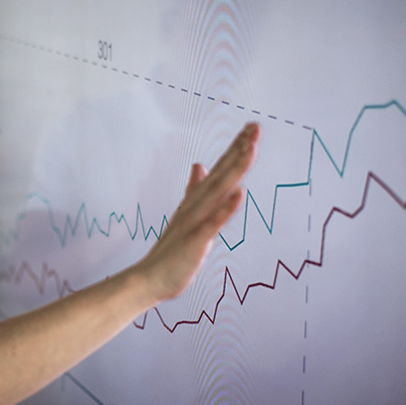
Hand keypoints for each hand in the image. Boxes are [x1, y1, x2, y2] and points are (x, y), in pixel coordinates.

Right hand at [136, 123, 259, 300]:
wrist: (149, 277)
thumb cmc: (171, 251)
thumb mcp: (187, 215)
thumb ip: (194, 189)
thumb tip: (200, 165)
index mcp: (197, 201)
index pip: (220, 169)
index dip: (236, 148)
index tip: (252, 127)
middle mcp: (197, 206)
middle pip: (222, 174)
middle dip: (239, 150)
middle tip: (255, 127)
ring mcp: (195, 221)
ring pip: (218, 191)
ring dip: (234, 170)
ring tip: (250, 148)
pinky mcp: (195, 240)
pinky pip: (213, 223)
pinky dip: (226, 208)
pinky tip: (239, 194)